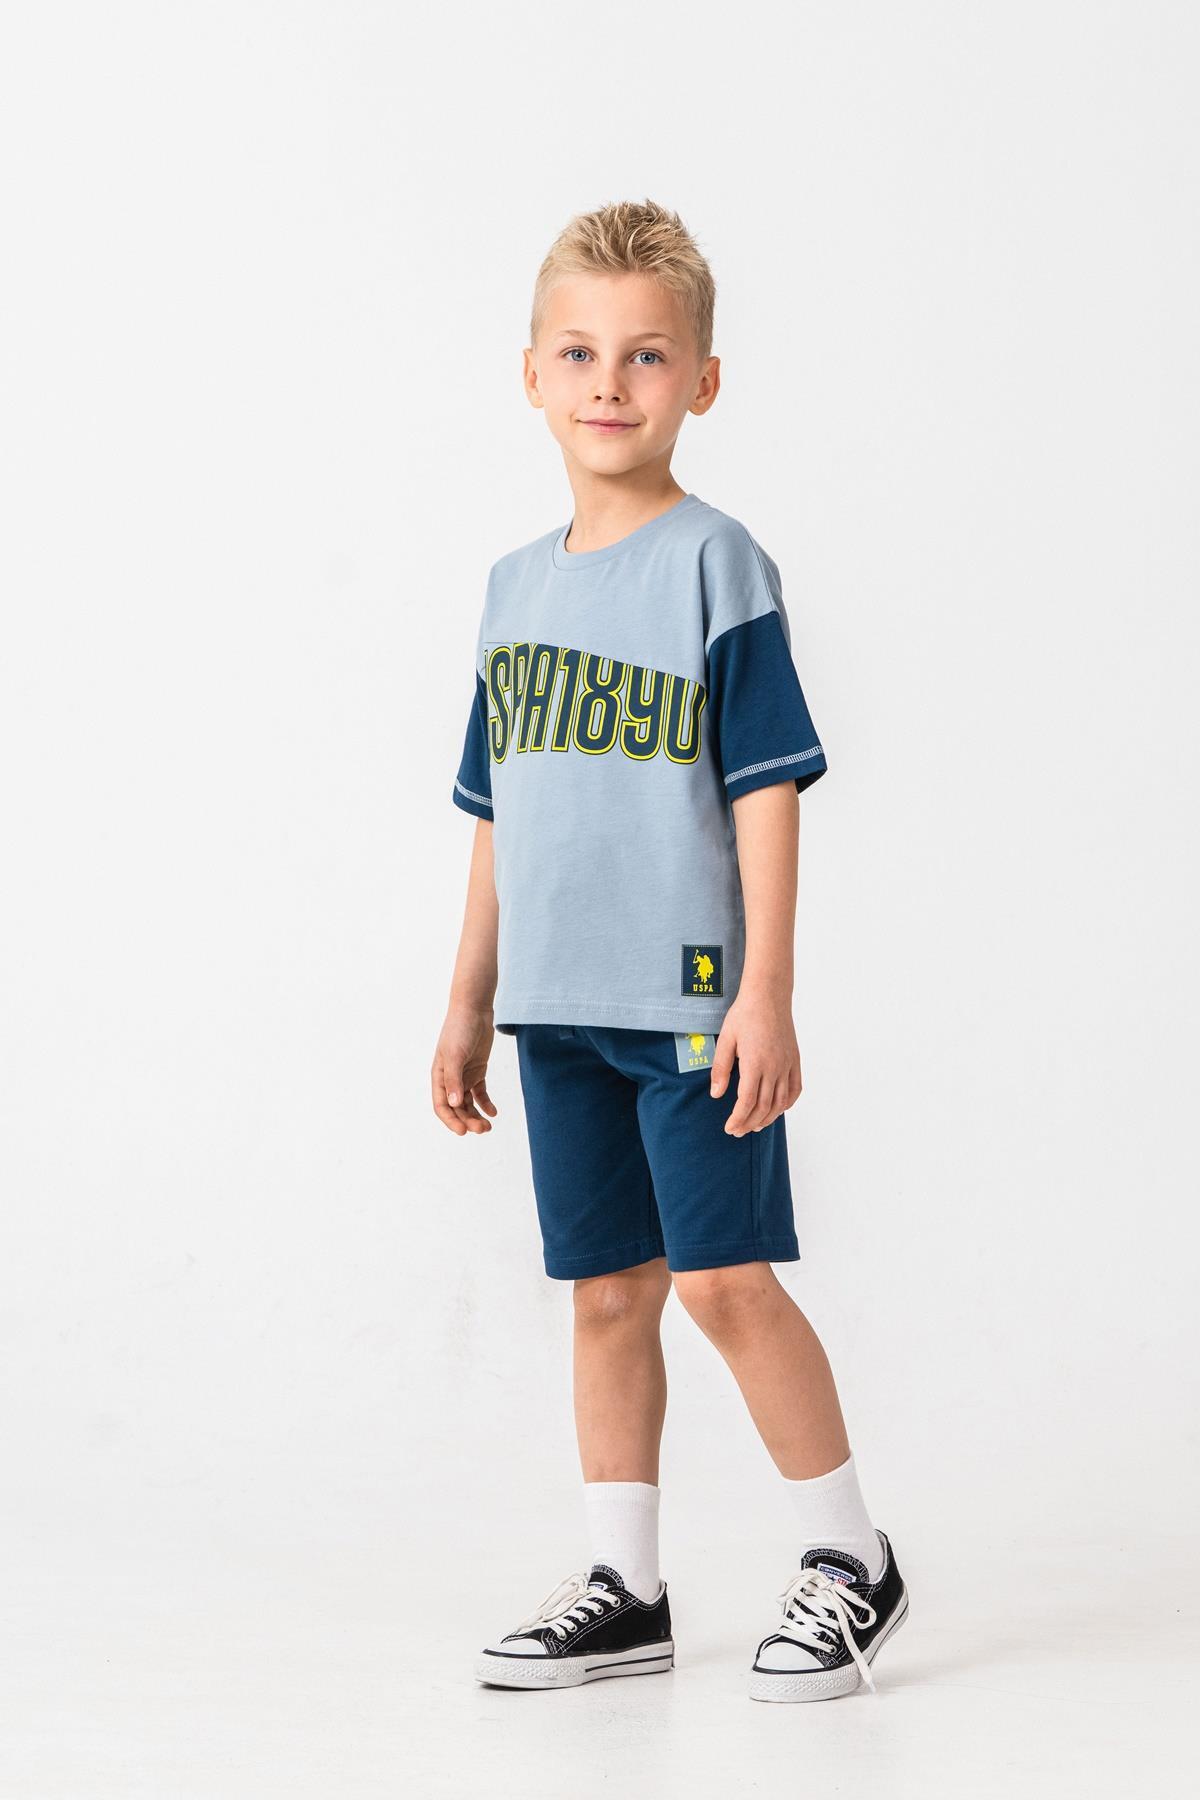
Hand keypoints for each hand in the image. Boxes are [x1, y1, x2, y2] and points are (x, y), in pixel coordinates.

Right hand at [432, 1004, 498, 1135]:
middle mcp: (450, 1079)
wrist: (474, 1010)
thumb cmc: (459, 1029)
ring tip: (488, 1126)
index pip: (441, 1106)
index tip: (463, 1132)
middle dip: (468, 1121)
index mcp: (439, 1076)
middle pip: (457, 1108)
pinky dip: (486, 1104)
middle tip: (483, 1129)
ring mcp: (464, 1076)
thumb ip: (454, 1080)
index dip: (451, 1121)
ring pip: (469, 1103)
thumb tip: (454, 1104)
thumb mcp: (455, 1055)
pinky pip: (480, 1093)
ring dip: (476, 1116)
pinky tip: (494, 1112)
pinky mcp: (477, 1071)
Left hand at [710, 989, 801, 1135]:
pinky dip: (788, 1103)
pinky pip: (796, 1089)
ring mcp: (788, 1064)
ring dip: (768, 1118)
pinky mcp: (795, 1060)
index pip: (747, 1101)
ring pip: (781, 1102)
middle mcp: (775, 1067)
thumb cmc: (744, 1015)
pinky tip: (778, 1110)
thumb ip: (721, 1069)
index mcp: (755, 1063)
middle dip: (749, 1123)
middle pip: (764, 1106)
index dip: (738, 1119)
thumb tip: (717, 1095)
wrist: (768, 996)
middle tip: (737, 1131)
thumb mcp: (726, 1040)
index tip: (729, 1128)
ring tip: (755, 1126)